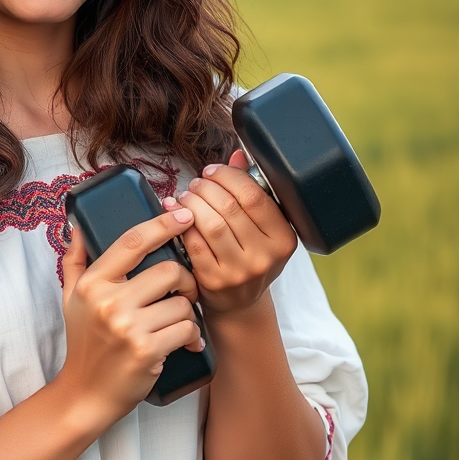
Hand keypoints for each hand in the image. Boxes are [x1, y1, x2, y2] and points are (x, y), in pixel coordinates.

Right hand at [57, 210, 202, 426]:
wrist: (86, 393)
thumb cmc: (84, 342)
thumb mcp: (70, 298)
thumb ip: (75, 260)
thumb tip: (78, 226)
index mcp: (92, 283)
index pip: (132, 242)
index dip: (162, 224)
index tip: (183, 216)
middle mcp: (108, 302)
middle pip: (168, 271)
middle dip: (185, 279)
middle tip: (184, 291)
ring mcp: (128, 328)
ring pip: (182, 303)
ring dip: (189, 311)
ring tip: (180, 320)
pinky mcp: (147, 351)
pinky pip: (187, 329)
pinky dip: (192, 335)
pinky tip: (186, 342)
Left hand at [162, 150, 296, 318]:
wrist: (240, 305)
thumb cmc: (249, 257)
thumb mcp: (260, 228)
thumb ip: (251, 191)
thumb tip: (237, 154)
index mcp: (284, 238)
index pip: (254, 196)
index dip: (228, 177)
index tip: (212, 171)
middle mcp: (265, 256)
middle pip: (229, 207)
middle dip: (206, 188)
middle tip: (194, 184)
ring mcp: (239, 271)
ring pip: (210, 223)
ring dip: (191, 202)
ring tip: (185, 196)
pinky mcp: (214, 281)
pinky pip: (193, 243)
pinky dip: (180, 223)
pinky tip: (174, 213)